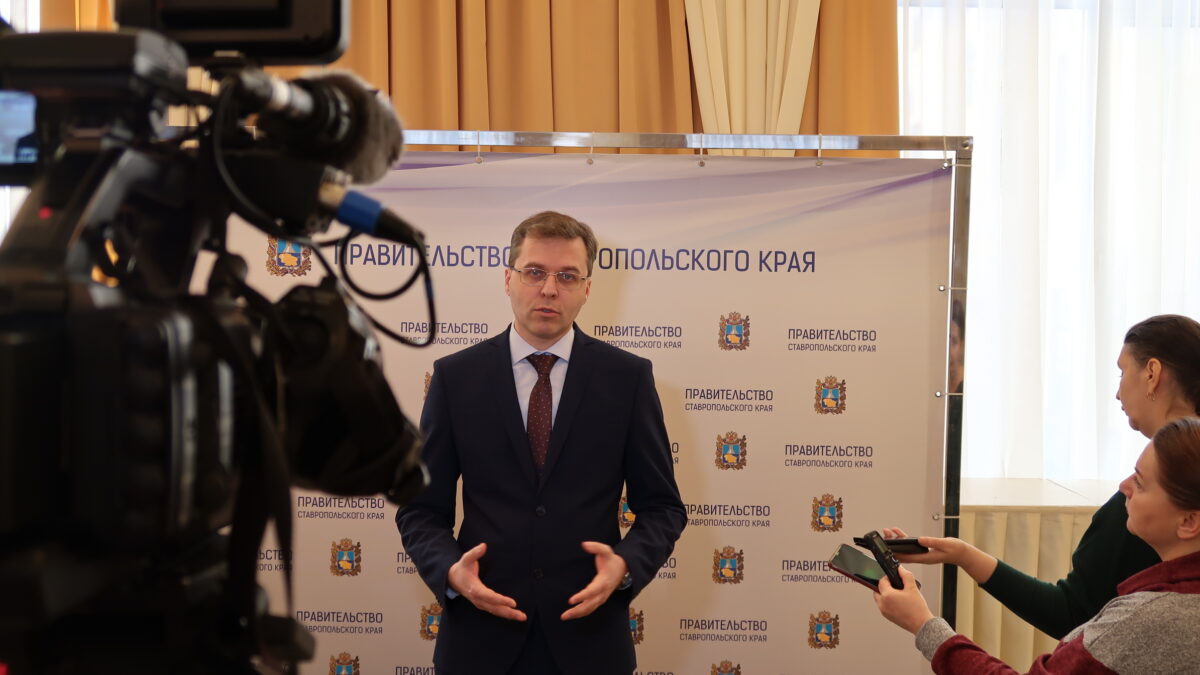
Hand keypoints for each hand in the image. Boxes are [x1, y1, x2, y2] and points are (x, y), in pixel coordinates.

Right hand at [447, 543, 526, 620]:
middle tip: (522, 616)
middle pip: (495, 608)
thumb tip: (484, 546)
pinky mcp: (482, 604)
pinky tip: (513, 614)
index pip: (489, 597)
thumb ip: (475, 553)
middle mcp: (478, 599)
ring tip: (522, 617)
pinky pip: (494, 610)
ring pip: (495, 611)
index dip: (501, 600)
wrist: (452, 579)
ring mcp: (480, 603)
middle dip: (509, 612)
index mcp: (475, 589)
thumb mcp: (466, 559)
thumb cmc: (462, 568)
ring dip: (508, 615)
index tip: (513, 603)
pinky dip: (504, 613)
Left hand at [561, 542, 627, 620]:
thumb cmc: (612, 560)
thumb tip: (584, 544)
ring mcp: (602, 597)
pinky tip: (573, 615)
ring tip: (565, 616)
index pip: (592, 591)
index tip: (571, 600)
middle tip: (564, 614)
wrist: (623, 569)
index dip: (582, 596)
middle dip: (577, 610)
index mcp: (604, 581)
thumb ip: (596, 547)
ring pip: (590, 609)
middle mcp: (603, 592)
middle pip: (590, 604)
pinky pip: (591, 608)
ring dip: (577, 614)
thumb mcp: (606, 550)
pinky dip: (582, 613)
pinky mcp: (600, 599)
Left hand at [873, 566, 934, 633]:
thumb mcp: (913, 588)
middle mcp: (882, 604)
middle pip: (878, 590)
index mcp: (887, 596)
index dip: (888, 577)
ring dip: (886, 594)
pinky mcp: (887, 616)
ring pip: (880, 598)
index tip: (895, 578)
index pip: (881, 581)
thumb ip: (905, 575)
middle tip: (896, 586)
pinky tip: (899, 602)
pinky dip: (888, 602)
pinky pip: (883, 605)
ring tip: (898, 594)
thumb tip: (900, 568)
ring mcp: (884, 611)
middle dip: (885, 586)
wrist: (921, 624)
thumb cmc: (917, 608)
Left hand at [881, 527, 997, 583]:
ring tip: (887, 532)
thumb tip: (920, 540)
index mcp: (925, 558)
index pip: (907, 557)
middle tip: (883, 537)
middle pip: (903, 553)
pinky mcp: (923, 549)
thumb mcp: (944, 544)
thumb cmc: (955, 550)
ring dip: (896, 541)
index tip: (887, 550)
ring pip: (905, 549)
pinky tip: (897, 532)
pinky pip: (910, 545)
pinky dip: (903, 539)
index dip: (896, 554)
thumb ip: (932, 542)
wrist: (962, 553)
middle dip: (892, 546)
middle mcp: (921, 557)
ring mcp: (922, 553)